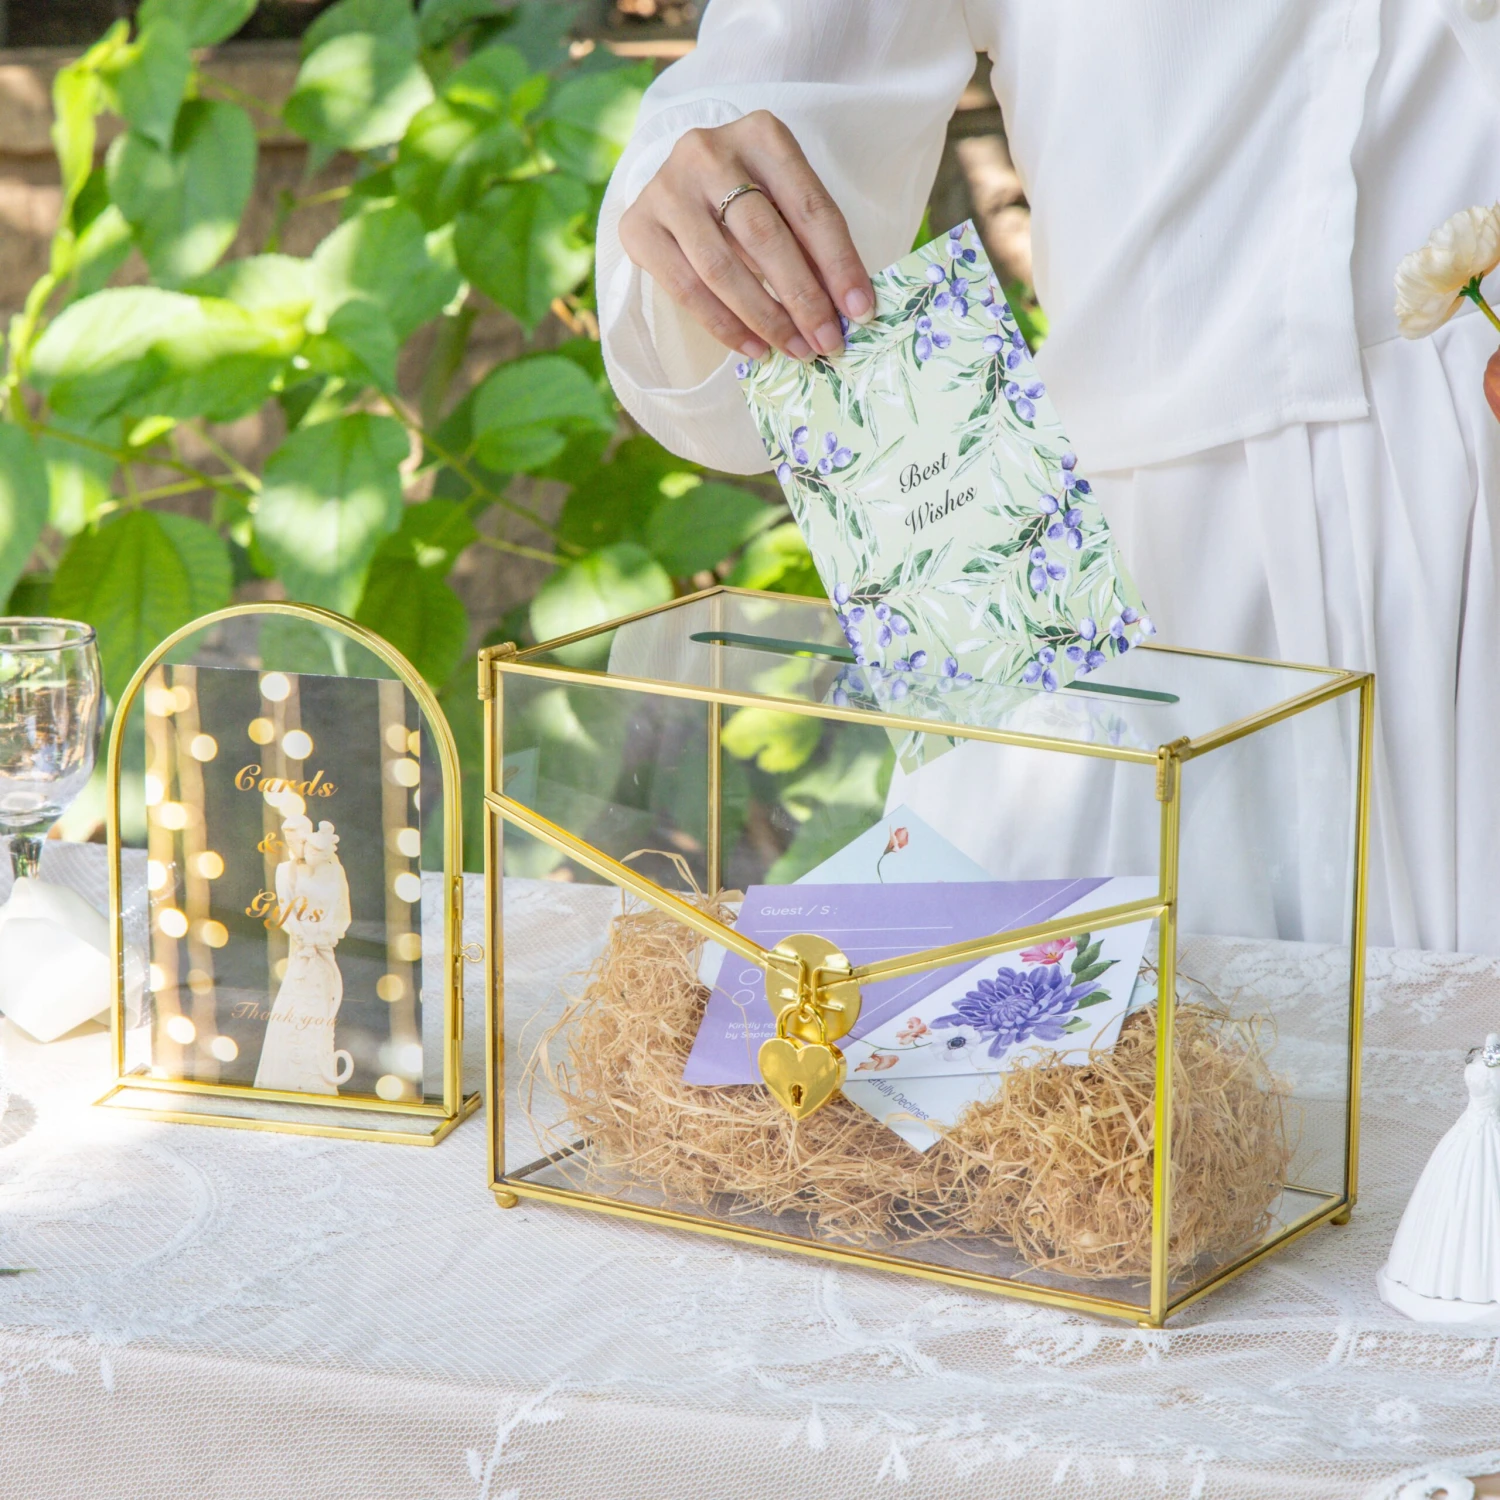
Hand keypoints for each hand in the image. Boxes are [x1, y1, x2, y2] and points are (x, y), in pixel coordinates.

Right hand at [618, 110, 875, 362]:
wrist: (679, 184)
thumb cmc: (748, 197)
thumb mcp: (786, 202)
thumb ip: (811, 243)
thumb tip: (849, 309)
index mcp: (761, 134)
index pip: (809, 206)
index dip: (839, 264)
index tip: (861, 311)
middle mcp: (708, 151)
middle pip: (765, 236)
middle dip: (803, 298)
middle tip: (828, 343)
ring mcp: (666, 187)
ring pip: (722, 267)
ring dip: (766, 319)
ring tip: (796, 351)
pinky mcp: (637, 224)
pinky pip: (686, 289)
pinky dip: (725, 326)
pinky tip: (755, 348)